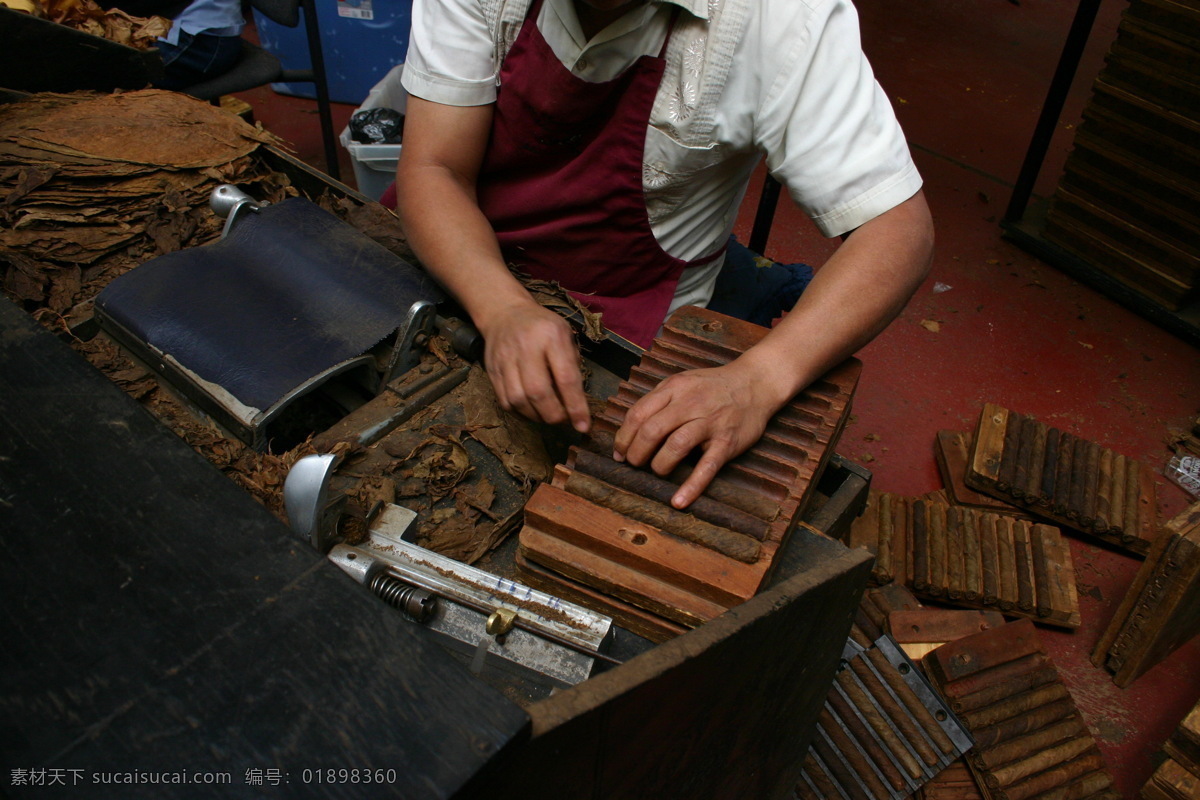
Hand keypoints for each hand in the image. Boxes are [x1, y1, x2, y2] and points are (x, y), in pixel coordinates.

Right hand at [479, 302, 590, 432]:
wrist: (506, 313)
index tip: (583, 426)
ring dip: (537, 417)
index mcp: (551, 336)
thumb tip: (577, 404)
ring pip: (518, 400)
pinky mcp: (492, 369)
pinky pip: (505, 400)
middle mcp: (526, 347)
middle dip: (554, 415)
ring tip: (548, 416)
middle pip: (538, 392)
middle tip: (564, 420)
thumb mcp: (565, 336)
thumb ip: (572, 366)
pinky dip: (521, 412)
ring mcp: (505, 359)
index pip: (566, 378)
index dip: (575, 406)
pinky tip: (531, 410)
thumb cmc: (543, 327)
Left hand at [612, 359, 786, 508]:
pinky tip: (679, 501)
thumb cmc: (712, 386)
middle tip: (635, 464)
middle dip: (637, 453)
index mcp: (674, 389)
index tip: (620, 452)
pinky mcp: (727, 442)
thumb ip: (657, 402)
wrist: (755, 383)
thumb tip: (629, 432)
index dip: (624, 437)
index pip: (638, 414)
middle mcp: (690, 404)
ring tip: (657, 471)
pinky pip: (707, 467)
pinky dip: (692, 486)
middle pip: (652, 430)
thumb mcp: (682, 382)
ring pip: (676, 446)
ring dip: (659, 465)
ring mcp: (710, 423)